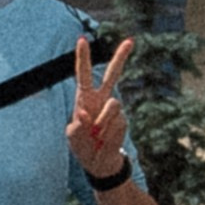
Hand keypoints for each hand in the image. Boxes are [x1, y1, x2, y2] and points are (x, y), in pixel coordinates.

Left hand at [67, 34, 135, 179]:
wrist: (100, 164)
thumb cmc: (83, 147)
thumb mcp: (73, 137)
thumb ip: (79, 124)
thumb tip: (86, 113)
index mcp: (85, 99)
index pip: (83, 75)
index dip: (82, 58)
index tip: (82, 39)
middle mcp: (102, 100)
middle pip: (113, 75)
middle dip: (121, 57)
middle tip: (131, 40)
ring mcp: (115, 110)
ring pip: (113, 106)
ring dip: (102, 122)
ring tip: (96, 136)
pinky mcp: (123, 121)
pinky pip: (116, 124)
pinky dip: (108, 134)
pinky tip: (103, 141)